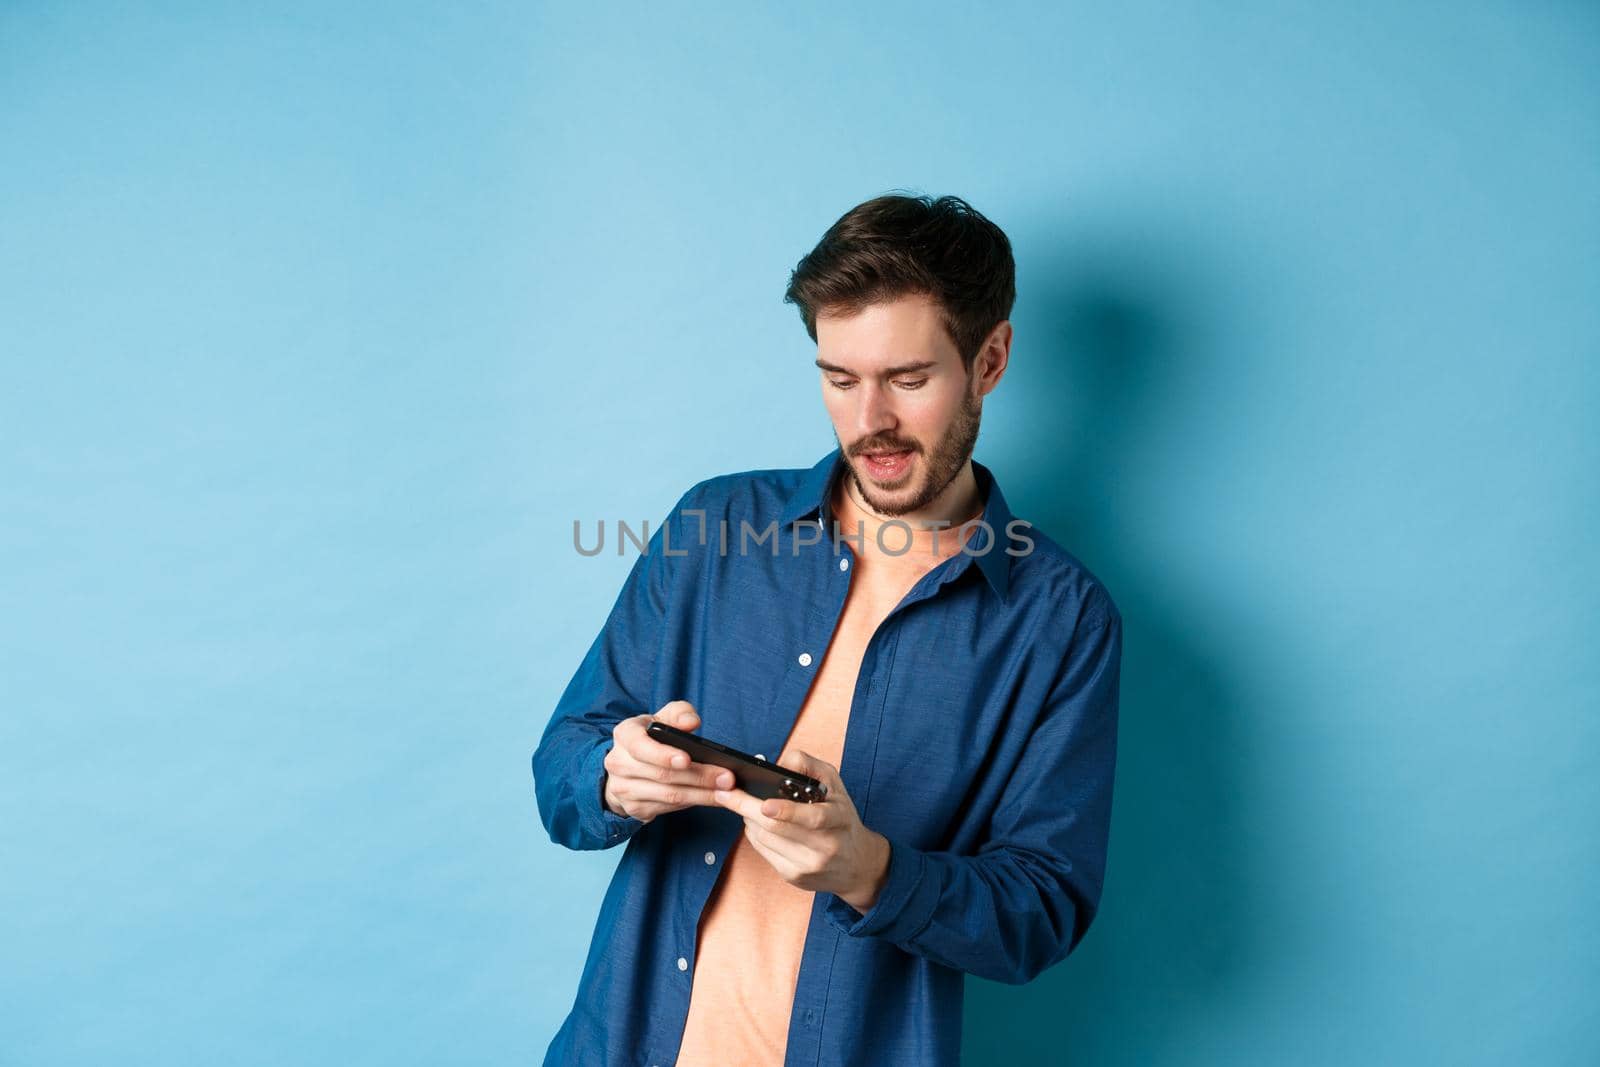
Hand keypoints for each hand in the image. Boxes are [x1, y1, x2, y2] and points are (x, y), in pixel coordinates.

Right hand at [602, 701, 734, 822]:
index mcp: (625, 735)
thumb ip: (679, 714)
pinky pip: (669, 808)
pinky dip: (694, 802)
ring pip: (668, 795)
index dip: (664, 754)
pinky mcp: (634, 808)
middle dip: (699, 777)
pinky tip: (712, 798)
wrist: (627, 766)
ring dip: (701, 795)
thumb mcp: (662, 718)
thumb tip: (691, 723)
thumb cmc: (651, 737)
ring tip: (726, 791)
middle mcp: (619, 763)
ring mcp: (624, 789)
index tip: (687, 759)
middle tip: (727, 778)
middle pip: (662, 775)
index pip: (641, 746)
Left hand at [712, 750, 890, 912]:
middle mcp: (825, 847)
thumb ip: (808, 766)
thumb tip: (775, 764)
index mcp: (839, 820)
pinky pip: (762, 850)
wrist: (856, 865)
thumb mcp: (835, 785)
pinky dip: (754, 833)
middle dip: (747, 808)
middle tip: (726, 794)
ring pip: (764, 838)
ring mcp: (807, 866)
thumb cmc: (841, 818)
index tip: (764, 804)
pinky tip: (757, 823)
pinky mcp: (793, 877)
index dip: (787, 811)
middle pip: (777, 828)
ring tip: (744, 804)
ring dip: (748, 818)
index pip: (813, 818)